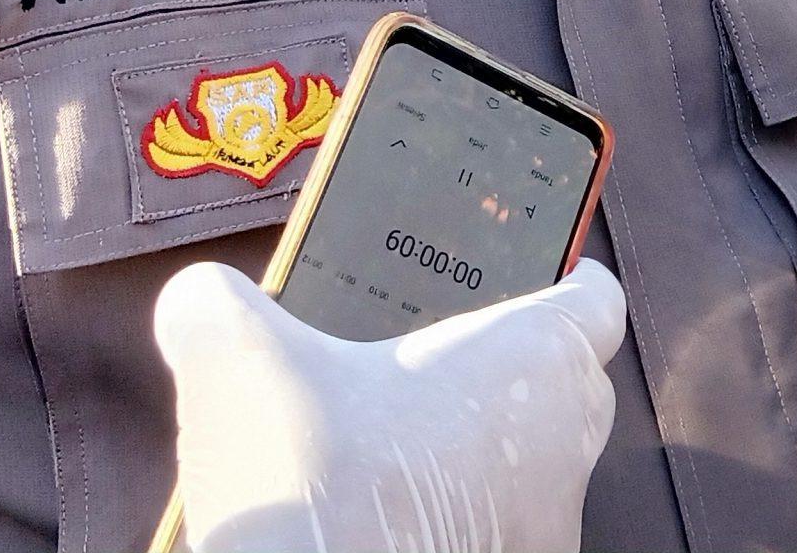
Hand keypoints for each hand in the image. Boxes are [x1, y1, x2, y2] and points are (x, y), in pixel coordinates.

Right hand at [153, 259, 626, 552]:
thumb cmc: (314, 484)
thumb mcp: (234, 360)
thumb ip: (218, 307)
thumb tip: (201, 298)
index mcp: (537, 361)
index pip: (594, 300)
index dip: (567, 275)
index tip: (540, 270)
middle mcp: (565, 447)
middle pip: (565, 385)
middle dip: (506, 368)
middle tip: (428, 356)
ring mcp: (545, 530)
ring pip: (533, 467)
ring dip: (477, 450)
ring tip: (388, 441)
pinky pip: (496, 531)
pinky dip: (455, 516)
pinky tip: (380, 512)